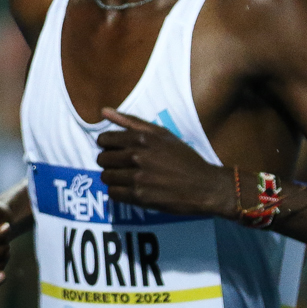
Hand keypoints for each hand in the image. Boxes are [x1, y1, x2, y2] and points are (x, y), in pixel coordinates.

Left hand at [97, 108, 229, 215]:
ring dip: (113, 177)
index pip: (104, 139)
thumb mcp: (162, 134)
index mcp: (142, 139)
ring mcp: (138, 177)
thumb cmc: (183, 158)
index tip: (115, 150)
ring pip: (106, 176)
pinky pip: (113, 193)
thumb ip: (131, 121)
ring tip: (126, 177)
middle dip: (109, 162)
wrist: (204, 186)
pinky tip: (130, 188)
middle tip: (122, 165)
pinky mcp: (140, 196)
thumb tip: (104, 110)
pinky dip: (118, 191)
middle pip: (102, 159)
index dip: (107, 145)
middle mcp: (137, 156)